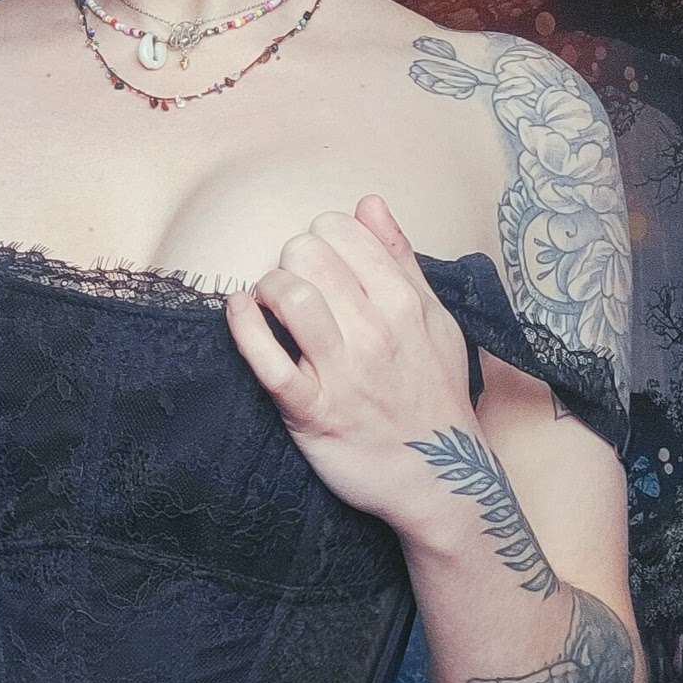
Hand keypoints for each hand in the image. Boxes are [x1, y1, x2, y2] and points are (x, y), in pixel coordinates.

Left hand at [224, 194, 472, 521]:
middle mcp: (374, 332)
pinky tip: (241, 312)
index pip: (342, 230)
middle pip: (308, 255)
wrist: (442, 478)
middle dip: (291, 258)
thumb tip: (369, 204)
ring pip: (289, 297)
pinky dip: (244, 328)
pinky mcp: (312, 412)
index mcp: (404, 302)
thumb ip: (400, 258)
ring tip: (270, 302)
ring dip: (268, 288)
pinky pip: (267, 362)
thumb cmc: (432, 392)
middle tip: (294, 281)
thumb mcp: (434, 319)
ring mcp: (342, 373)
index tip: (320, 259)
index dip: (321, 236)